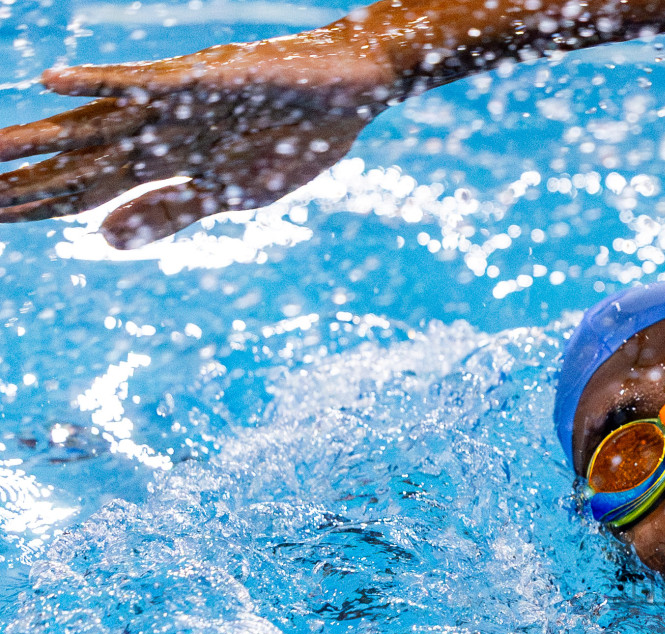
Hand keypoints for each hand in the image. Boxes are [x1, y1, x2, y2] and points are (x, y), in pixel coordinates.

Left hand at [0, 31, 399, 248]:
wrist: (351, 89)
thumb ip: (169, 210)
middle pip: (72, 159)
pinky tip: (52, 81)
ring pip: (92, 124)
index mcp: (162, 160)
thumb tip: (101, 242)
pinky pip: (145, 81)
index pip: (83, 188)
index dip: (35, 206)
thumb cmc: (296, 135)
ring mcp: (174, 103)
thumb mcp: (231, 192)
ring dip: (36, 137)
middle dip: (19, 181)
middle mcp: (154, 129)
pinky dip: (100, 82)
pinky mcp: (203, 79)